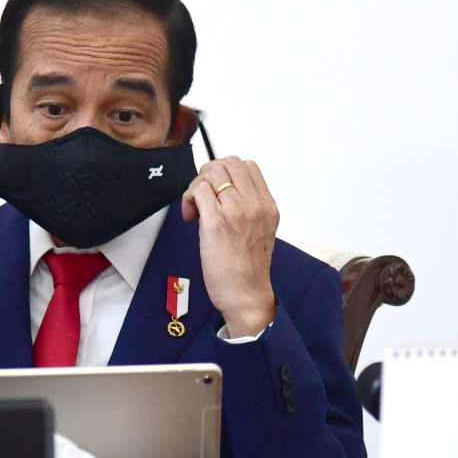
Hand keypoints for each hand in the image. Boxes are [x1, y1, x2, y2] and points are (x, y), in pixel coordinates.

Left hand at [181, 156, 278, 336]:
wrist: (246, 295)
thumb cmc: (248, 270)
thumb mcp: (261, 232)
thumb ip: (249, 210)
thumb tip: (223, 196)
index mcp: (268, 206)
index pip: (247, 166)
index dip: (226, 172)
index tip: (217, 190)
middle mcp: (255, 205)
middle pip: (229, 163)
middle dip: (209, 174)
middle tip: (202, 195)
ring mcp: (236, 212)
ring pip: (212, 173)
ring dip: (197, 186)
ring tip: (195, 207)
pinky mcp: (216, 222)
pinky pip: (200, 191)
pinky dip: (190, 197)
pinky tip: (191, 215)